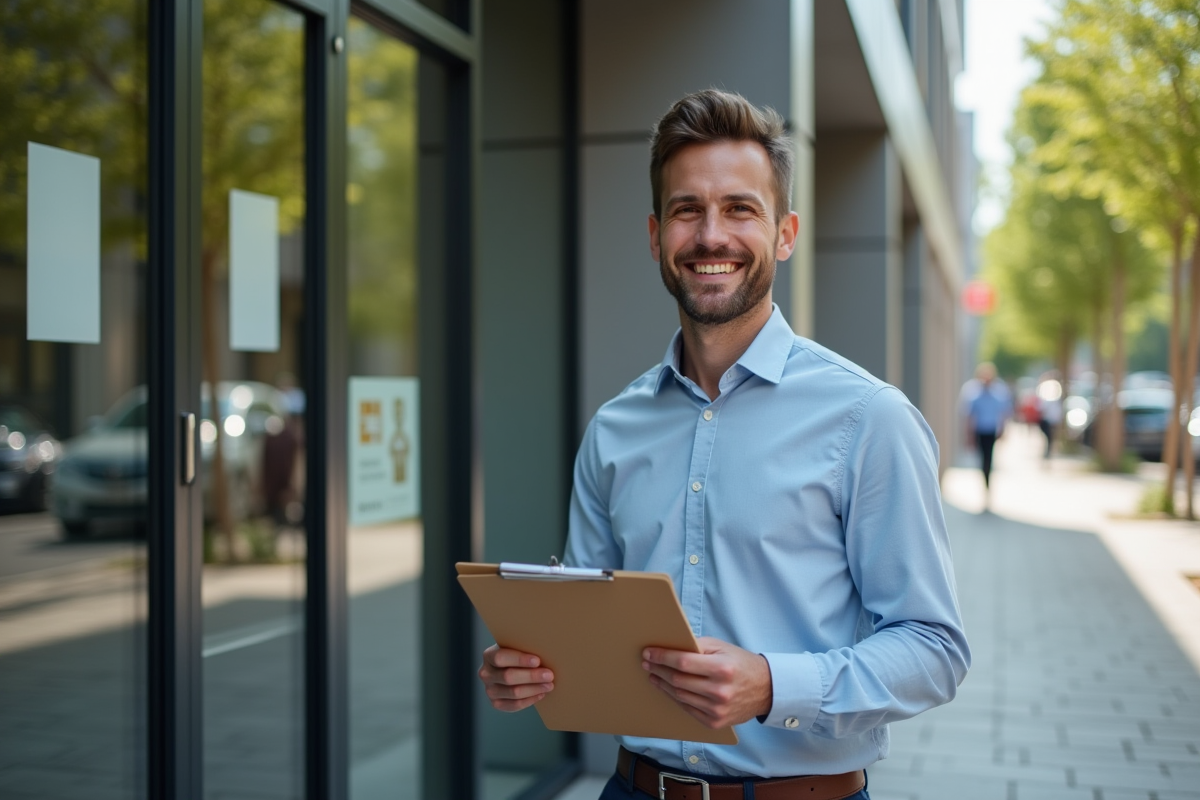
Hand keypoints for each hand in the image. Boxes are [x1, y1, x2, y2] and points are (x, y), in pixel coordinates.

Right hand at [478, 644, 554, 711]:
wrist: (511, 668)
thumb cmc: (518, 655)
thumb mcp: (517, 646)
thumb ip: (525, 647)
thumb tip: (546, 649)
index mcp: (488, 655)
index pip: (500, 658)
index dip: (519, 660)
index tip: (537, 661)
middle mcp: (486, 674)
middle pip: (508, 677)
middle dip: (531, 676)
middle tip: (549, 675)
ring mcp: (490, 690)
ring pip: (513, 692)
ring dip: (534, 689)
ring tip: (549, 685)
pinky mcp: (496, 703)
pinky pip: (515, 705)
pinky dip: (530, 700)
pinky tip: (541, 694)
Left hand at [642, 636, 771, 728]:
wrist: (765, 689)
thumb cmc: (740, 664)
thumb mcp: (722, 647)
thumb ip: (697, 646)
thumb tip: (670, 645)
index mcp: (722, 669)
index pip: (683, 662)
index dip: (663, 657)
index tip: (649, 653)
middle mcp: (720, 691)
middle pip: (678, 680)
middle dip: (659, 670)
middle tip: (647, 663)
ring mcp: (717, 709)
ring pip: (680, 696)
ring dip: (663, 684)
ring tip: (653, 675)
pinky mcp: (715, 722)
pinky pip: (687, 709)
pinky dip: (675, 697)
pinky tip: (667, 688)